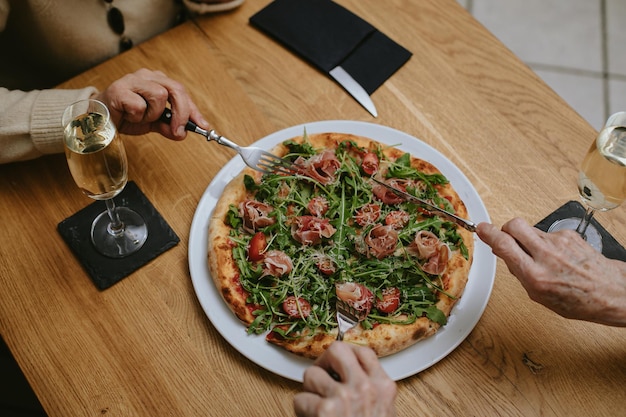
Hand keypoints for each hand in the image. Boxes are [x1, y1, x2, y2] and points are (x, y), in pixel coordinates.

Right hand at [93, 68, 208, 140]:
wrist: (99, 119)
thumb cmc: (126, 116)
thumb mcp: (153, 123)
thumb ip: (169, 127)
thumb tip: (183, 132)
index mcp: (158, 81)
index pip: (182, 93)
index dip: (194, 111)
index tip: (204, 126)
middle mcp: (147, 76)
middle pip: (175, 89)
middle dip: (181, 113)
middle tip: (178, 130)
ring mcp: (132, 80)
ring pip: (159, 95)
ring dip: (153, 114)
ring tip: (141, 117)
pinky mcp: (119, 89)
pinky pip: (139, 105)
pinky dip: (137, 116)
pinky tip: (128, 115)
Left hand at [294, 342, 396, 416]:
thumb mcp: (384, 413)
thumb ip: (372, 392)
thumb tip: (352, 377)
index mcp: (383, 388)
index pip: (364, 353)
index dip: (348, 355)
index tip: (339, 364)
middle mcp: (365, 388)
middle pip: (337, 350)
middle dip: (324, 362)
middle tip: (321, 376)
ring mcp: (344, 397)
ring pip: (312, 374)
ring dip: (310, 390)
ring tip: (316, 404)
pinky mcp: (325, 411)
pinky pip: (301, 399)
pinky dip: (301, 410)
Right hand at [476, 218, 625, 325]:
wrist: (611, 292)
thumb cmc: (579, 300)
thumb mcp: (540, 296)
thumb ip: (520, 272)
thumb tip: (505, 254)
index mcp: (536, 275)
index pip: (505, 245)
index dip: (488, 234)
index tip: (480, 228)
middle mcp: (547, 255)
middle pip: (514, 225)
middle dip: (505, 229)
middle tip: (506, 237)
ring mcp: (559, 242)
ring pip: (531, 230)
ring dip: (527, 239)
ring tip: (538, 255)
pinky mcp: (569, 235)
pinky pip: (547, 233)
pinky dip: (546, 243)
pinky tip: (555, 256)